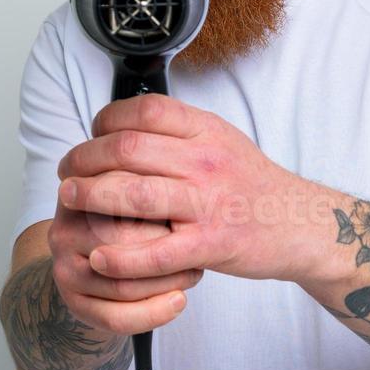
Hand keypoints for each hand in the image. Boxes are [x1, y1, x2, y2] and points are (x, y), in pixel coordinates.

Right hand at [45, 182, 202, 336]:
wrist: (96, 260)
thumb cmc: (126, 221)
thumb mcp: (132, 192)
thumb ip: (150, 185)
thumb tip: (191, 187)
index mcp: (80, 194)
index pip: (122, 198)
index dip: (161, 209)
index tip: (190, 214)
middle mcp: (64, 231)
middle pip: (123, 243)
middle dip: (168, 249)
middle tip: (197, 249)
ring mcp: (64, 270)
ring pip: (122, 285)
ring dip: (167, 283)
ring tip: (193, 274)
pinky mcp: (73, 303)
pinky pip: (115, 317)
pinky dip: (153, 314)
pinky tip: (177, 301)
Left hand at [56, 94, 330, 284]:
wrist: (300, 225)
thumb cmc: (254, 185)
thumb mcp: (223, 140)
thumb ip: (180, 130)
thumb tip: (127, 121)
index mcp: (207, 132)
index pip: (145, 111)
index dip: (107, 120)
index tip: (92, 134)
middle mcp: (206, 162)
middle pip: (128, 149)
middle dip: (85, 158)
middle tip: (68, 171)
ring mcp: (208, 204)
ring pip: (134, 195)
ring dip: (90, 198)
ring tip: (70, 200)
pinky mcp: (211, 245)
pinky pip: (155, 252)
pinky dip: (120, 257)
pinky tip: (98, 257)